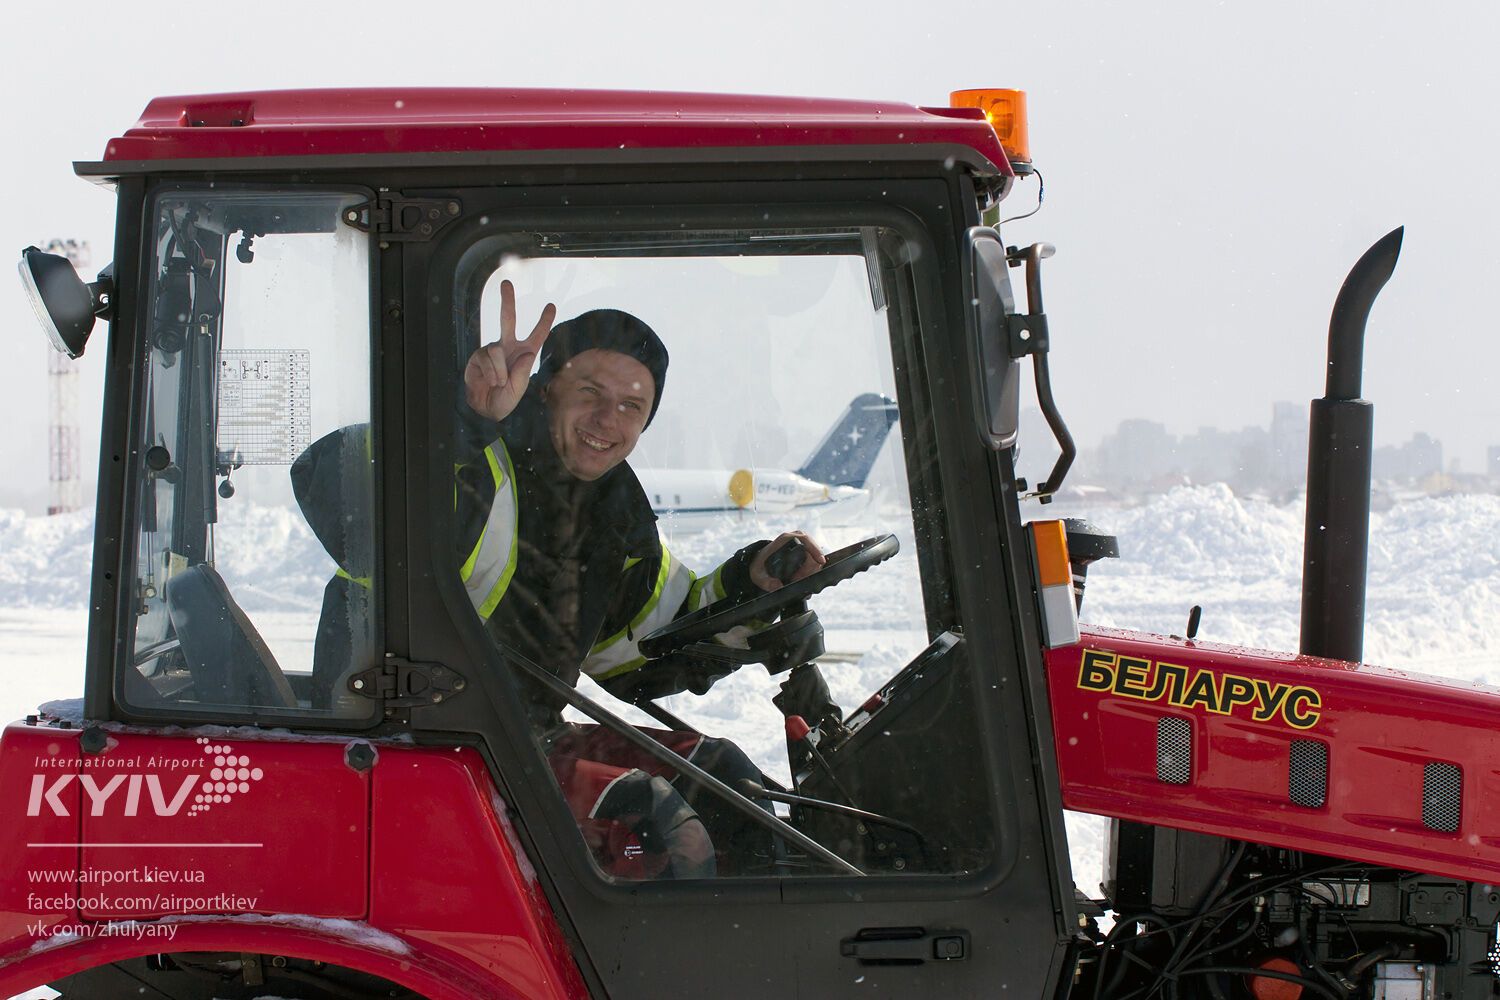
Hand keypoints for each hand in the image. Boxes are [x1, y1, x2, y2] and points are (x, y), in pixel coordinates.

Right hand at [463, 280, 556, 421]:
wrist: (485, 407)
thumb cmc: (505, 399)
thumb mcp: (519, 389)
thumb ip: (523, 373)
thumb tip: (526, 353)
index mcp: (525, 354)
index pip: (537, 335)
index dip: (544, 321)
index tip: (551, 306)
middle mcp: (509, 347)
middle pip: (507, 319)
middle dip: (506, 301)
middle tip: (505, 283)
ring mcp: (493, 350)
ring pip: (496, 349)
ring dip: (499, 371)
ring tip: (499, 383)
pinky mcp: (479, 355)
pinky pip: (487, 357)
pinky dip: (490, 372)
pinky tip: (489, 381)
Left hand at [749, 531, 826, 591]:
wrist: (758, 564)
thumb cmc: (759, 566)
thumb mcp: (758, 574)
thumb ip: (766, 581)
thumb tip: (778, 586)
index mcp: (784, 540)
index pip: (805, 539)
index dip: (815, 549)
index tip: (820, 561)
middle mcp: (794, 541)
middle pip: (812, 552)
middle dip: (811, 568)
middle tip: (801, 580)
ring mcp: (800, 547)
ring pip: (814, 559)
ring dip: (809, 572)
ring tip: (797, 581)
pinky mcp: (803, 555)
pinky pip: (812, 563)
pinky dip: (809, 573)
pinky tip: (801, 580)